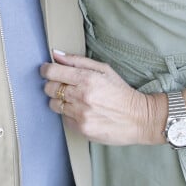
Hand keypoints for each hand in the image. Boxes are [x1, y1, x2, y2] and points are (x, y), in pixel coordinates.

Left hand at [40, 51, 154, 144]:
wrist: (139, 118)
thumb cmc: (120, 92)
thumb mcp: (103, 69)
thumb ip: (77, 61)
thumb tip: (55, 55)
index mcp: (86, 78)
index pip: (52, 72)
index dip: (46, 70)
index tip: (47, 70)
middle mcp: (81, 97)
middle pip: (49, 88)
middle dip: (53, 85)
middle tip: (63, 85)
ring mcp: (80, 115)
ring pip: (54, 105)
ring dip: (60, 101)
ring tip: (75, 100)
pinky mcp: (82, 130)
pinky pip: (64, 119)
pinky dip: (69, 115)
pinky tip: (82, 112)